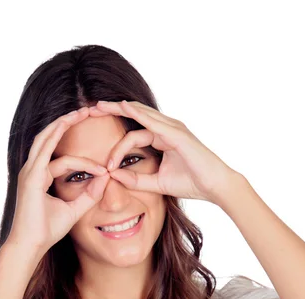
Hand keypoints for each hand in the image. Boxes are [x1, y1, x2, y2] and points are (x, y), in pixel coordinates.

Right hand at [6, 106, 108, 257]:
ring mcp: (29, 172)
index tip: (106, 168)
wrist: (30, 245)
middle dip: (68, 123)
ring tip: (81, 111)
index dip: (85, 161)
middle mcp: (32, 170)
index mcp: (39, 177)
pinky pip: (45, 150)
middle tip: (88, 110)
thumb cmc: (46, 231)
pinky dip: (57, 136)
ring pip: (46, 138)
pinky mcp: (31, 177)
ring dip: (63, 122)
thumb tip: (105, 180)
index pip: (62, 159)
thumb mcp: (74, 210)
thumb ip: (89, 195)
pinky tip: (68, 123)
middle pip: (50, 138)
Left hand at [89, 100, 240, 205]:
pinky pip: (152, 120)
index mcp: (162, 138)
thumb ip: (136, 180)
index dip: (117, 150)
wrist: (214, 186)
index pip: (133, 136)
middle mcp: (166, 128)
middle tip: (89, 110)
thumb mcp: (157, 183)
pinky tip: (122, 107)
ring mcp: (172, 127)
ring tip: (98, 106)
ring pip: (140, 113)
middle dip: (111, 111)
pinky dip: (137, 113)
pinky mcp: (176, 133)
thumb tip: (114, 177)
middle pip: (134, 114)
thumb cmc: (191, 183)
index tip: (106, 167)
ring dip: (119, 108)